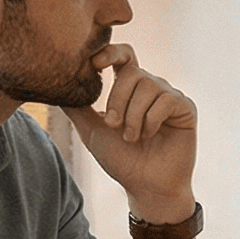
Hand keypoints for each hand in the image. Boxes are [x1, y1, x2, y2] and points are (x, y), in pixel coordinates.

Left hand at [62, 44, 197, 220]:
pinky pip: (166, 99)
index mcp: (129, 89)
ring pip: (148, 85)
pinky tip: (149, 136)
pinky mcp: (185, 107)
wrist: (146, 186)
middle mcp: (151, 87)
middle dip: (117, 99)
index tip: (95, 63)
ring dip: (133, 116)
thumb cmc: (121, 160)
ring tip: (132, 138)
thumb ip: (76, 108)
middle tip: (113, 125)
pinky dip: (151, 120)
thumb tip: (54, 87)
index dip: (111, 52)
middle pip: (132, 72)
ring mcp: (169, 96)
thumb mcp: (92, 131)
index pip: (122, 57)